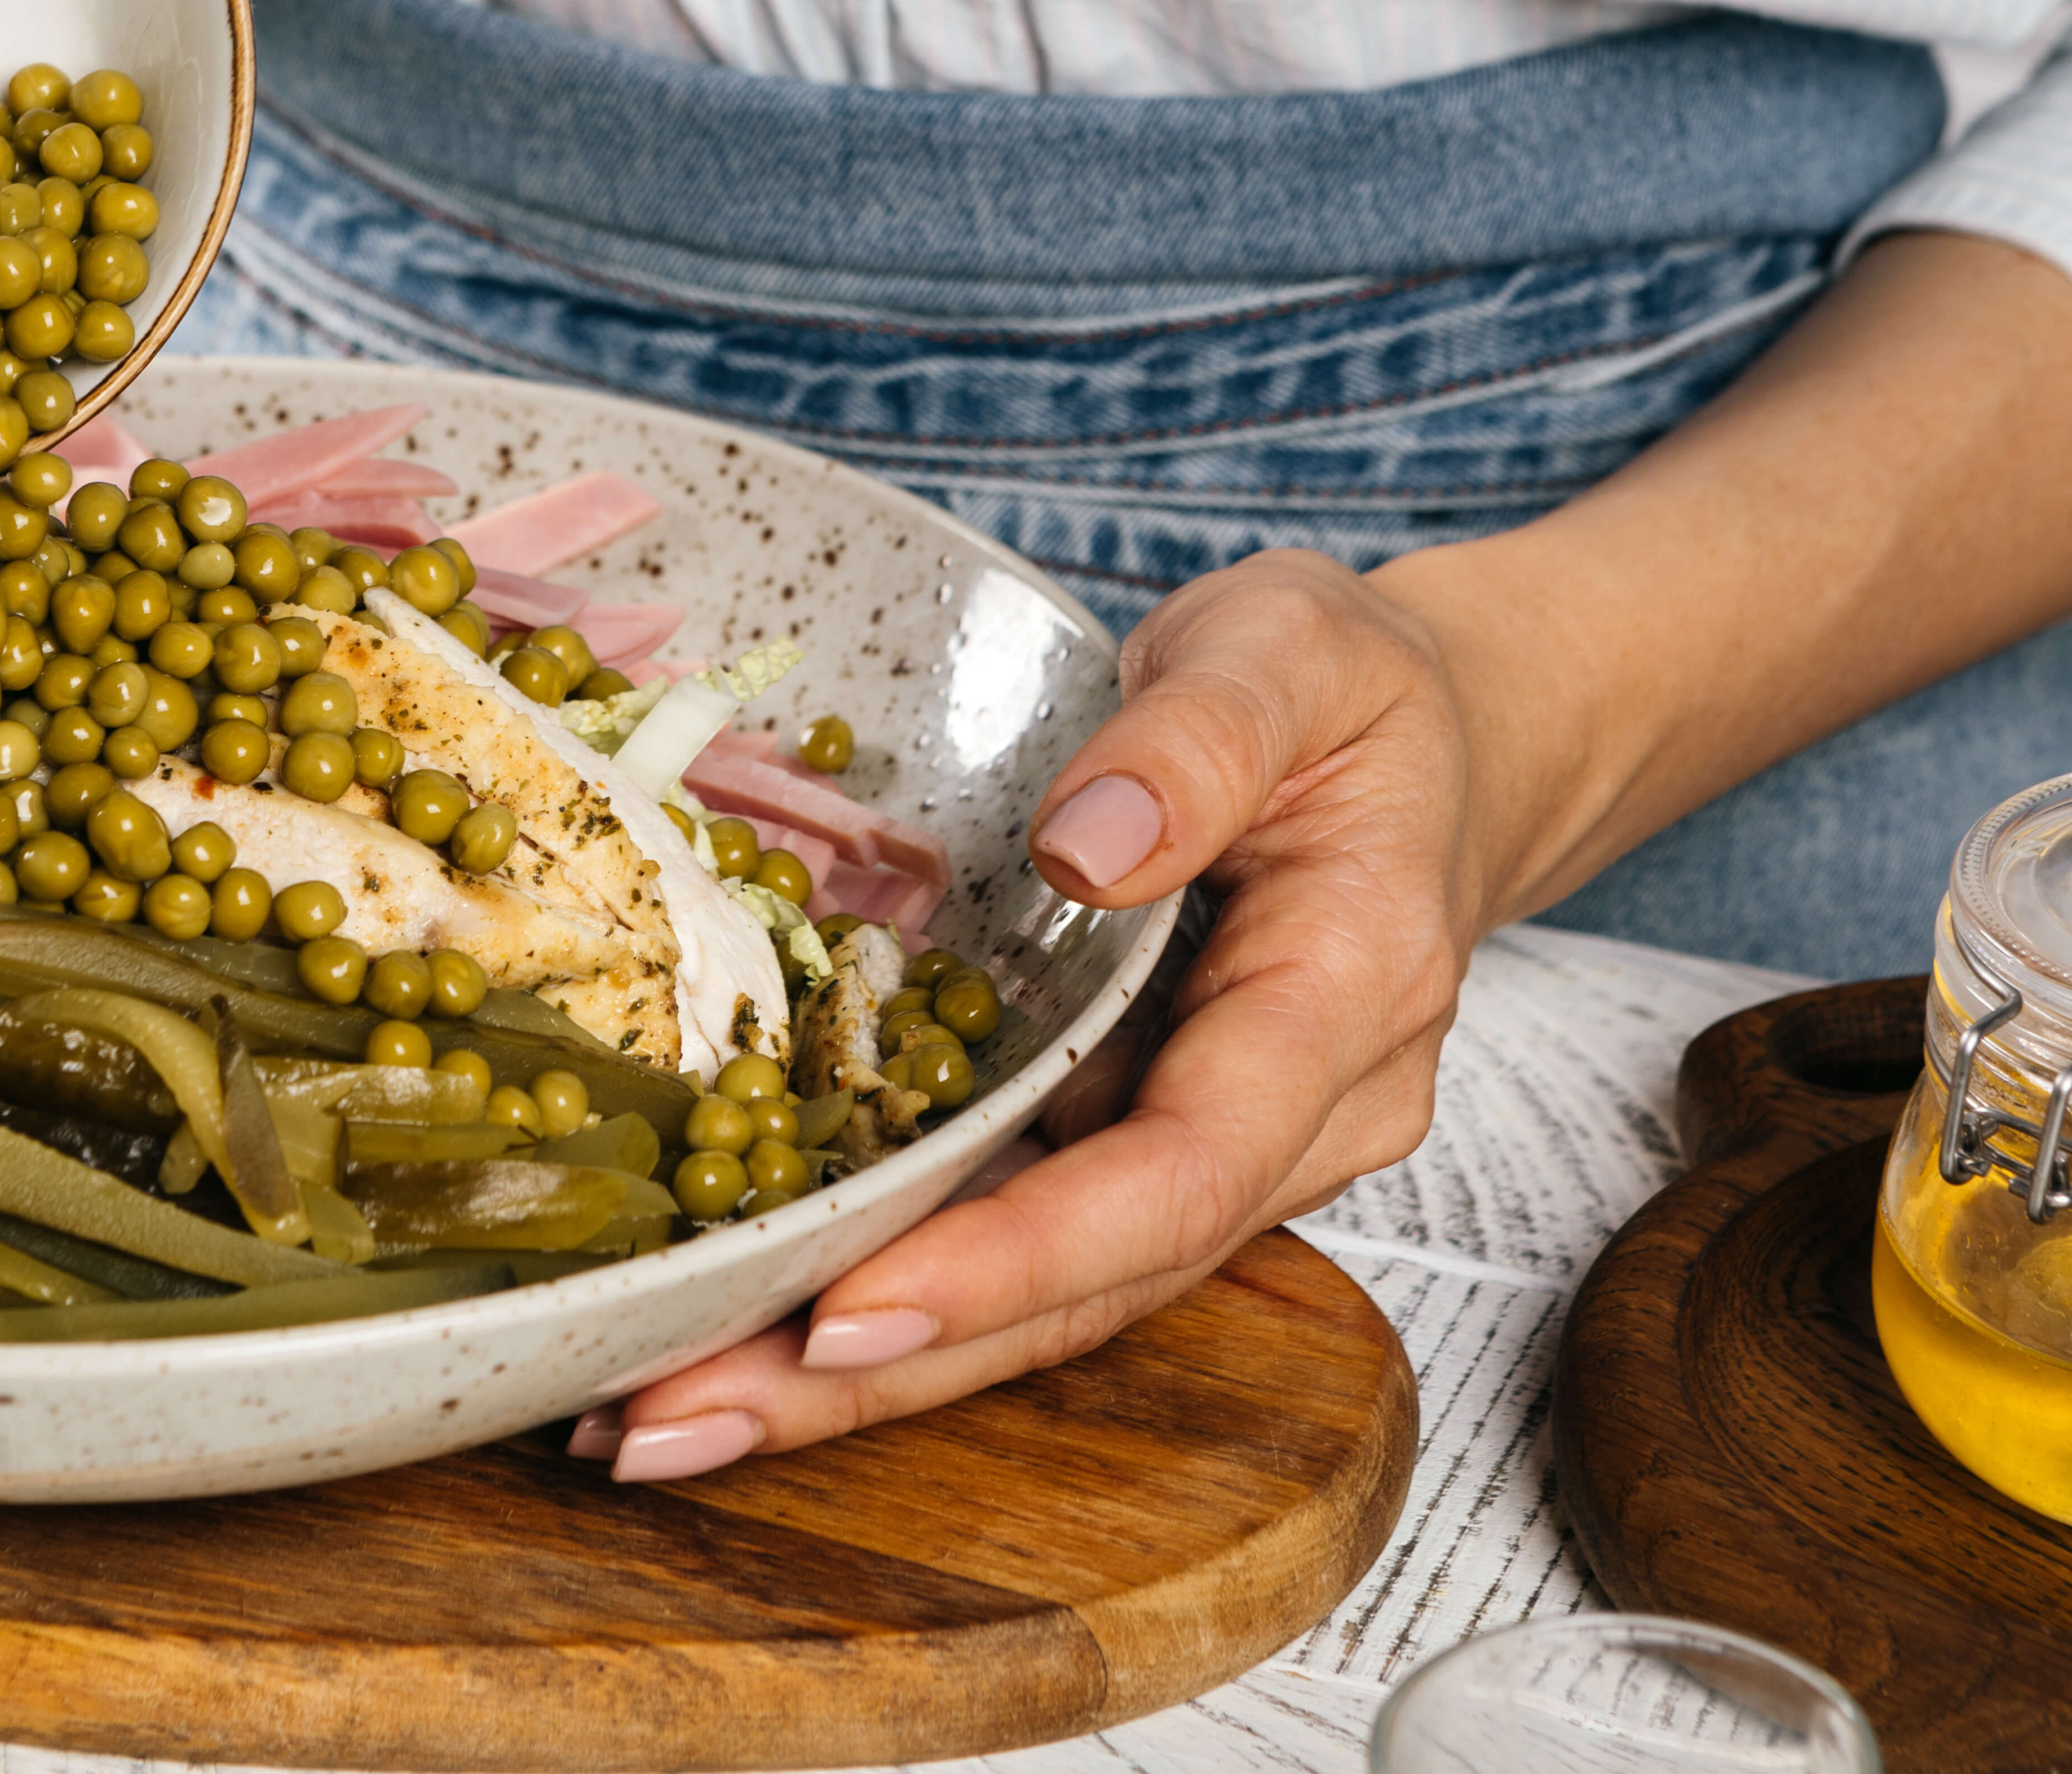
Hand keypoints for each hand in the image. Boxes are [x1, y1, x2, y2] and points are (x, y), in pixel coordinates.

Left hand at [575, 230, 2071, 1479]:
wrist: (1419, 744)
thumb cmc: (1350, 691)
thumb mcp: (1292, 650)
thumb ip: (1199, 738)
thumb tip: (1088, 843)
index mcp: (1343, 1002)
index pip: (1178, 1175)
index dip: (1016, 1259)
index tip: (847, 1312)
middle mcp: (1291, 1122)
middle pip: (1087, 1290)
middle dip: (878, 1372)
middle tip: (669, 1421)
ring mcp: (1213, 1151)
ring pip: (1040, 1301)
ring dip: (847, 1372)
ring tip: (652, 1418)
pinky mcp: (1137, 1141)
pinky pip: (1012, 1241)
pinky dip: (877, 1295)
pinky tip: (727, 1325)